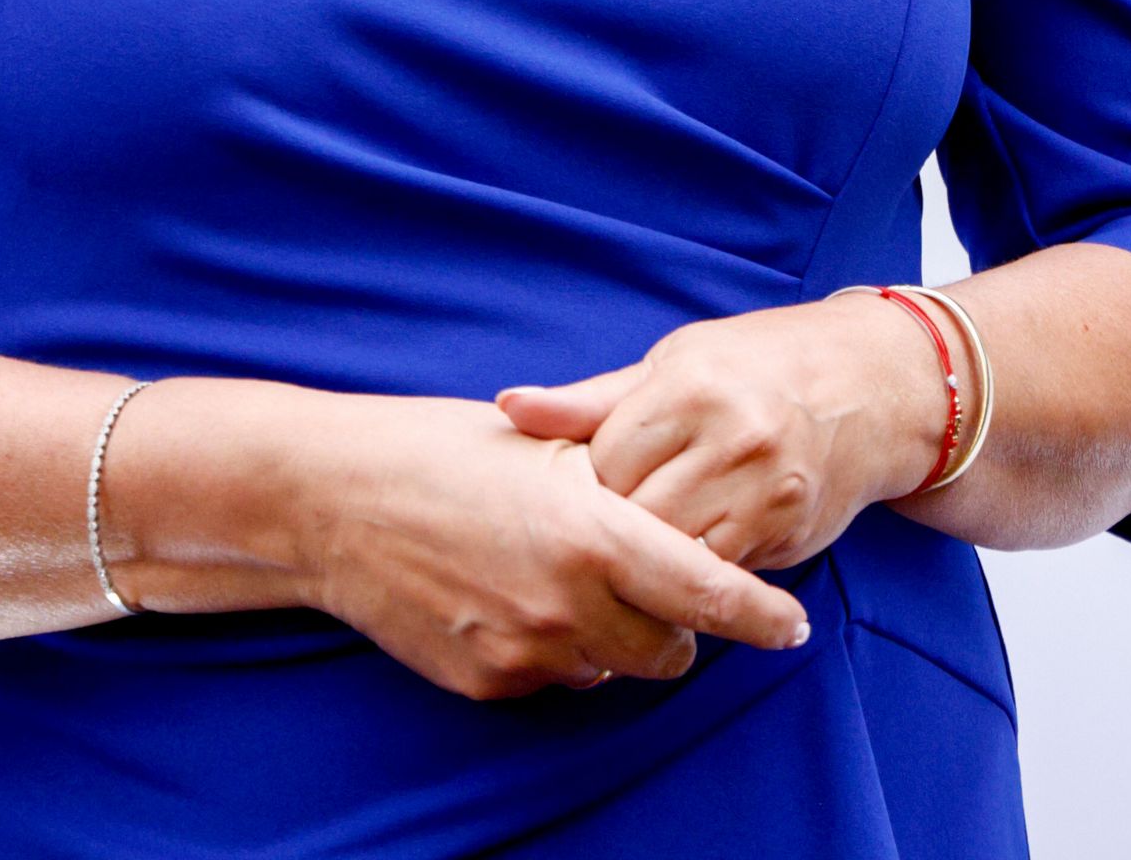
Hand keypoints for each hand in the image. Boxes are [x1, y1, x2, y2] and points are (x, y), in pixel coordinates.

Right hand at [280, 390, 811, 700]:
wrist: (335, 500)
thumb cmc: (443, 451)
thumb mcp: (543, 448)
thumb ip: (619, 486)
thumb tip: (683, 517)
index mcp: (591, 532)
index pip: (707, 592)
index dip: (761, 616)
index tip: (795, 627)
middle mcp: (567, 604)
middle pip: (670, 651)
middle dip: (679, 626)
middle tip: (658, 583)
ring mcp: (526, 652)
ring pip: (614, 671)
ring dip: (616, 638)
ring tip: (576, 580)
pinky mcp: (487, 683)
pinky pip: (555, 679)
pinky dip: (558, 648)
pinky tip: (519, 596)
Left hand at [498, 294, 952, 572]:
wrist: (871, 384)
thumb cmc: (755, 365)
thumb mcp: (673, 363)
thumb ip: (591, 400)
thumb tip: (507, 406)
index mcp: (689, 385)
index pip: (604, 464)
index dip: (585, 486)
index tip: (581, 491)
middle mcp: (731, 436)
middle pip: (636, 519)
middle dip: (612, 534)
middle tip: (599, 536)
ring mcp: (766, 488)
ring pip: (677, 558)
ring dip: (652, 564)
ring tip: (637, 554)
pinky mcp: (790, 530)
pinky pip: (720, 575)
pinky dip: (696, 575)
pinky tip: (687, 559)